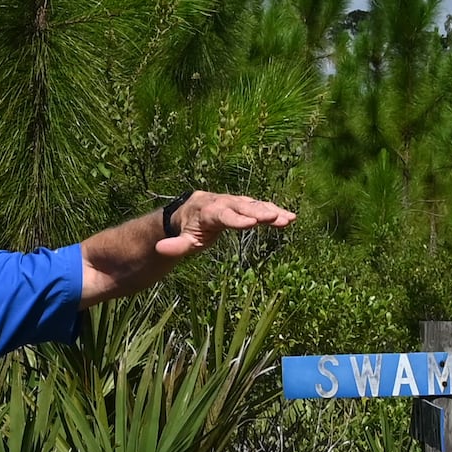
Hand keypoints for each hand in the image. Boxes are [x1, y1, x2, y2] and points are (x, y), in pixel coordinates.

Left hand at [157, 190, 297, 255]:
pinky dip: (275, 211)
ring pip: (254, 205)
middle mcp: (223, 203)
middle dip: (258, 212)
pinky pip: (260, 207)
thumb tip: (160, 248)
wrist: (191, 210)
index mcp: (208, 212)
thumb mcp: (181, 240)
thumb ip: (174, 246)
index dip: (237, 220)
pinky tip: (291, 217)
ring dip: (271, 211)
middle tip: (274, 218)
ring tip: (288, 219)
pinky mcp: (244, 205)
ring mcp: (235, 203)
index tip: (251, 224)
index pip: (224, 216)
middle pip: (242, 207)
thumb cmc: (187, 228)